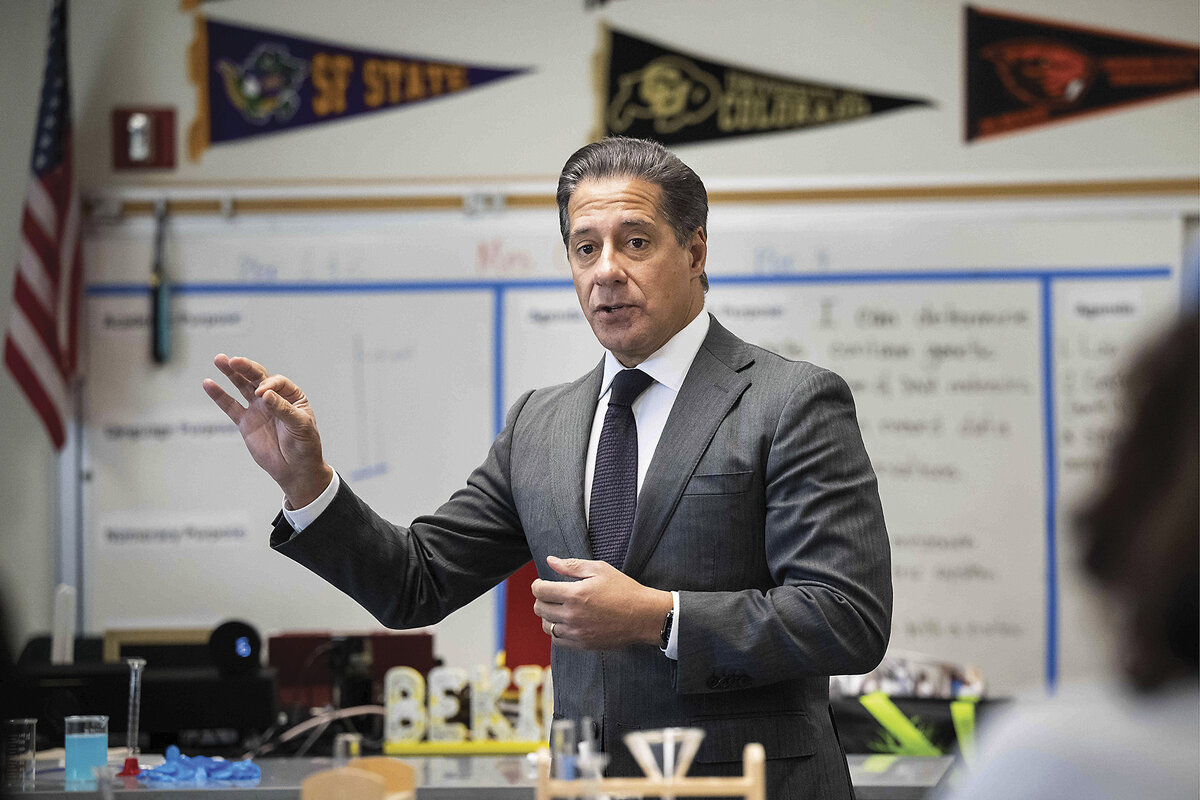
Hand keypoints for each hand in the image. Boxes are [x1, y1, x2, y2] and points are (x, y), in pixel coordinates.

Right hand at [202, 354, 332, 507]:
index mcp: (292, 396)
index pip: (277, 382)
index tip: (264, 395)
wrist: (295, 469)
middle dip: (245, 368)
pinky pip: (230, 406)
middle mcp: (274, 398)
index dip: (269, 385)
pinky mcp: (246, 422)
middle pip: (257, 378)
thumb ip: (283, 409)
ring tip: (219, 359)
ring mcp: (258, 409)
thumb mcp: (300, 425)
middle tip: (233, 360)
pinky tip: (208, 383)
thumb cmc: (305, 445)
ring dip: (231, 373)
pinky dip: (219, 395)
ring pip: (242, 386)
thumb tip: (265, 394)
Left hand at [532, 556, 671, 649]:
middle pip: (540, 608)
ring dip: (547, 616)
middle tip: (550, 594)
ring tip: (557, 609)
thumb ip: (572, 565)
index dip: (537, 584)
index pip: (540, 591)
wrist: (643, 616)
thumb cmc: (624, 590)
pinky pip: (557, 641)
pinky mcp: (582, 644)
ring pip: (546, 626)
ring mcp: (576, 632)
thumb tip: (550, 560)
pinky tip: (565, 623)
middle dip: (541, 599)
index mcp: (574, 594)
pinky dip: (556, 631)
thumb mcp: (600, 570)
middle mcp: (572, 615)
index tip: (542, 582)